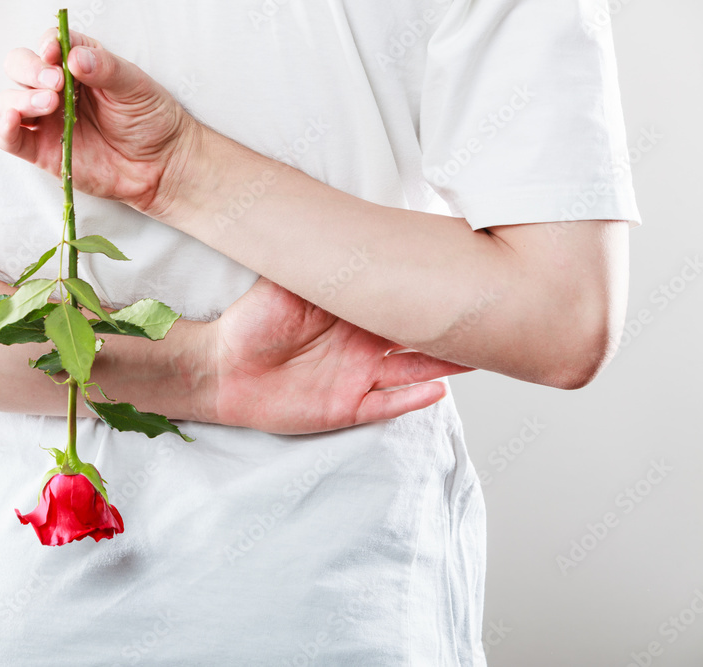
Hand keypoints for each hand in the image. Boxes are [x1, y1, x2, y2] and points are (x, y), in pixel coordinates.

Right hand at [0, 28, 192, 214]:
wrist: (161, 164)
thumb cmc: (151, 119)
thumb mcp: (135, 85)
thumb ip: (105, 68)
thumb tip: (75, 58)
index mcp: (78, 64)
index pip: (50, 44)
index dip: (47, 45)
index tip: (55, 53)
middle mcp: (57, 88)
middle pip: (20, 67)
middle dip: (30, 70)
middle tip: (55, 83)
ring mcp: (47, 119)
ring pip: (10, 100)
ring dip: (20, 98)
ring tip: (49, 104)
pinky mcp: (43, 150)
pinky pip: (11, 139)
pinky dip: (5, 129)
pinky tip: (13, 121)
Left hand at [203, 278, 473, 433]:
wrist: (221, 367)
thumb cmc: (252, 321)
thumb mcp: (287, 281)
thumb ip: (321, 261)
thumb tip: (344, 224)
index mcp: (355, 312)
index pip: (402, 300)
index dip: (431, 291)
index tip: (465, 275)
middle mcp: (364, 344)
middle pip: (420, 335)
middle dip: (451, 326)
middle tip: (490, 313)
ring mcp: (359, 377)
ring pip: (414, 370)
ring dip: (445, 362)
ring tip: (479, 351)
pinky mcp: (347, 406)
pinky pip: (387, 404)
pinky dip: (413, 398)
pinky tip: (438, 388)